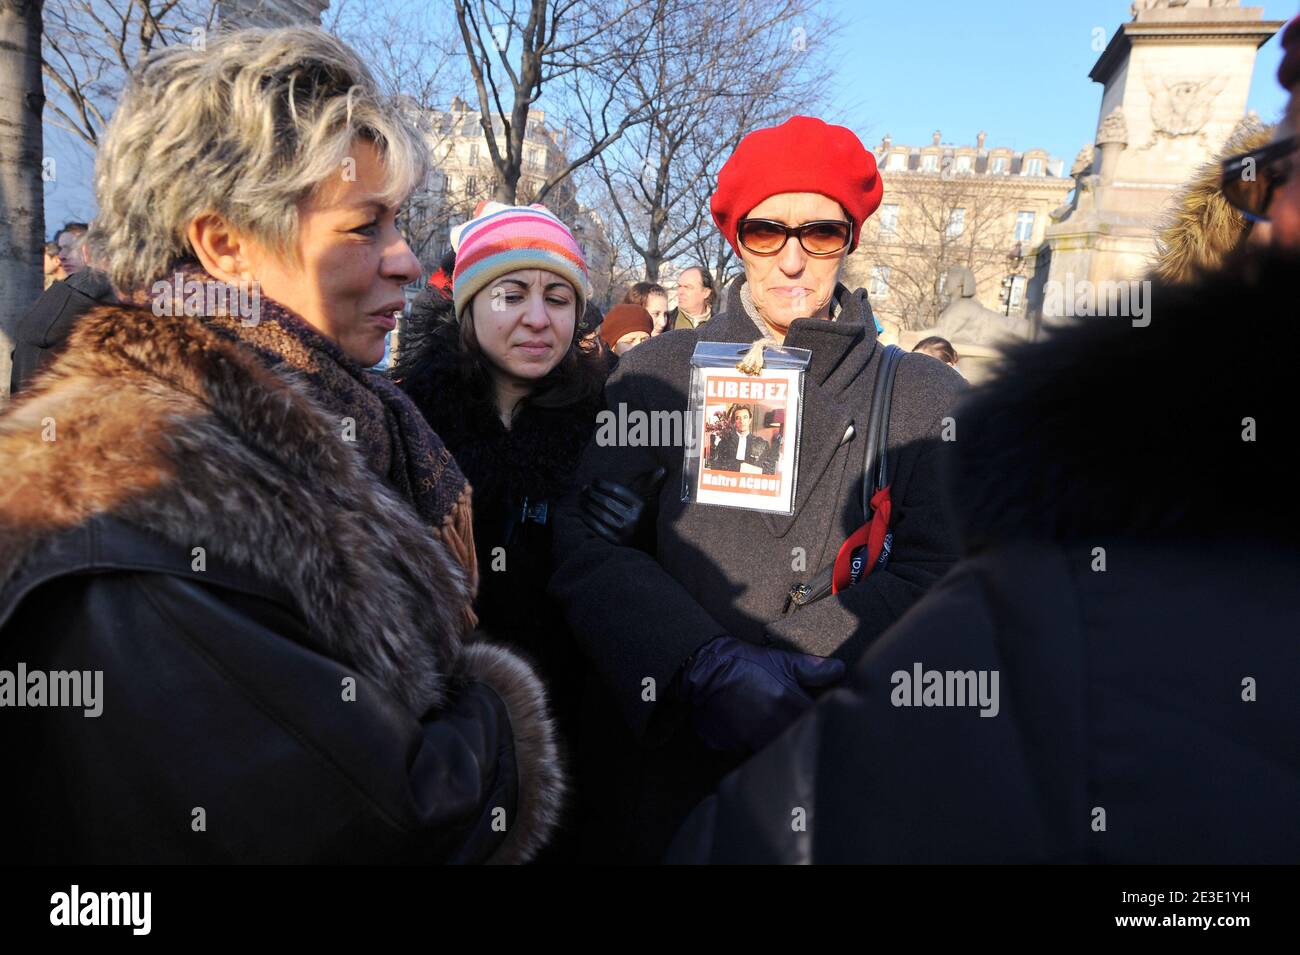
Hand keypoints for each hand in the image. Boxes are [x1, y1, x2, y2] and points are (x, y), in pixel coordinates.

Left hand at [578, 466, 665, 546]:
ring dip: (587, 505)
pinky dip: (588, 519)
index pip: (617, 490)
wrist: (652, 544)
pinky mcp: (617, 542)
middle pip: (606, 502)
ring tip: (581, 498)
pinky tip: (583, 512)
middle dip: (592, 493)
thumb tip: (662, 469)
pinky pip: (598, 528)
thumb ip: (653, 484)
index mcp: (641, 505)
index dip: (603, 484)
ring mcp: (625, 531)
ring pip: (600, 514)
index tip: (594, 480)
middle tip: (584, 488)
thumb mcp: (652, 500)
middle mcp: (634, 518)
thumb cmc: (648, 517)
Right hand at [682, 635, 844, 753]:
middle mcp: (775, 729)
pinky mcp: (732, 748)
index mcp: (792, 709)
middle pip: (797, 747)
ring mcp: (752, 741)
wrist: (706, 669)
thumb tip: (839, 669)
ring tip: (773, 741)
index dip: (822, 729)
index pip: (818, 728)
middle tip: (802, 739)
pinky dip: (751, 750)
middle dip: (800, 744)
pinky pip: (747, 756)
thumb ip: (812, 669)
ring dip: (777, 751)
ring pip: (773, 756)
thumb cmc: (747, 663)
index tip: (826, 731)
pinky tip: (750, 741)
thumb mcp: (781, 661)